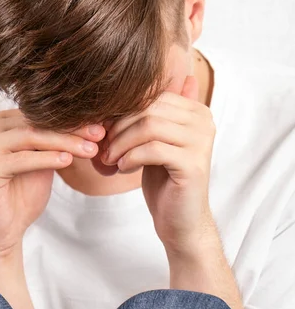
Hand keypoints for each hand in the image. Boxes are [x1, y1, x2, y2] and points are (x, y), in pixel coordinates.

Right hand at [0, 109, 104, 262]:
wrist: (2, 230)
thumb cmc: (21, 195)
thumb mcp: (44, 161)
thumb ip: (57, 141)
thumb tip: (92, 123)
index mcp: (2, 122)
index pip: (41, 114)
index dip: (72, 120)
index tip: (100, 126)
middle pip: (37, 122)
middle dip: (71, 129)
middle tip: (99, 135)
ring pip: (31, 137)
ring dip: (65, 142)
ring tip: (90, 149)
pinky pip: (22, 159)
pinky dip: (47, 158)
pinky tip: (68, 161)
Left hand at [101, 76, 216, 253]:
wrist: (181, 221)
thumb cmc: (165, 180)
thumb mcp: (155, 141)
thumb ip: (154, 114)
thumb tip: (140, 88)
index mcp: (196, 111)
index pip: (151, 96)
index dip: (122, 112)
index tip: (106, 131)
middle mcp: (203, 121)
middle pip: (148, 108)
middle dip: (119, 127)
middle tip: (104, 148)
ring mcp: (201, 142)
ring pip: (148, 126)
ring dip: (121, 143)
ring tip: (111, 159)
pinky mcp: (193, 164)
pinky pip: (152, 149)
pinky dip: (130, 157)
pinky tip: (123, 168)